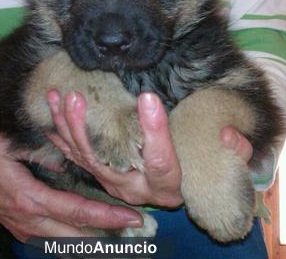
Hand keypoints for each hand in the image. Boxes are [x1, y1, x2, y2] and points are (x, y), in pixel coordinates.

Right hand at [0, 104, 142, 242]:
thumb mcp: (11, 142)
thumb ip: (43, 151)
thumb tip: (72, 158)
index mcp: (28, 198)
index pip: (76, 212)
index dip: (106, 217)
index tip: (132, 217)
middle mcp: (27, 219)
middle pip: (75, 235)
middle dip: (107, 234)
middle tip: (136, 229)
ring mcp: (21, 227)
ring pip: (64, 240)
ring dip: (92, 237)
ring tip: (119, 230)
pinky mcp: (17, 226)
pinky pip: (51, 237)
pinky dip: (73, 235)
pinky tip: (89, 230)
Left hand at [45, 92, 253, 206]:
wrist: (182, 184)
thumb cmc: (202, 166)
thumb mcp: (226, 161)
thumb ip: (233, 149)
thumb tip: (226, 134)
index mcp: (168, 185)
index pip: (160, 162)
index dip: (155, 132)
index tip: (150, 97)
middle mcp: (135, 188)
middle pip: (107, 163)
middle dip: (88, 130)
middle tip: (78, 97)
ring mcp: (112, 182)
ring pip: (84, 159)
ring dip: (68, 127)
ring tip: (60, 96)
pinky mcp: (98, 175)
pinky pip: (74, 156)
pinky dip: (61, 134)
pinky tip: (51, 109)